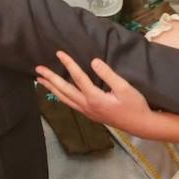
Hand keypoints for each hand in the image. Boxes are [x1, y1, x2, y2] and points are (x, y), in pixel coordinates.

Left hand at [36, 51, 156, 136]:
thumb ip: (108, 74)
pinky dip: (60, 96)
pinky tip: (58, 93)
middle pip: (64, 90)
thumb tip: (93, 61)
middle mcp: (87, 106)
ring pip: (64, 99)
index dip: (68, 64)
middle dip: (50, 79)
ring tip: (40, 80)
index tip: (59, 53)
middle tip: (38, 69)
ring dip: (51, 88)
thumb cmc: (134, 105)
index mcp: (94, 98)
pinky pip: (70, 104)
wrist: (140, 125)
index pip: (77, 77)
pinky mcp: (90, 114)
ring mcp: (87, 112)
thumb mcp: (124, 87)